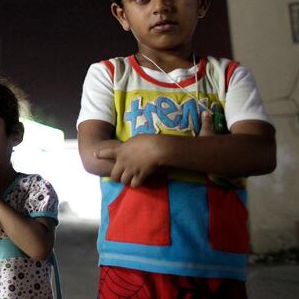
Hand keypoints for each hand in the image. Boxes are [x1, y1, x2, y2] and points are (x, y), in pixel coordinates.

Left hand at [96, 111, 214, 186]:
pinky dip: (138, 183)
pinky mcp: (138, 174)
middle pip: (114, 172)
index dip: (101, 153)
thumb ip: (161, 131)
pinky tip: (142, 181)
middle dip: (118, 174)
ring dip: (128, 180)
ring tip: (133, 180)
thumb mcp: (155, 133)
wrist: (161, 148)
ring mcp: (130, 167)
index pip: (108, 150)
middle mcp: (124, 158)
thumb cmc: (160, 139)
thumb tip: (203, 114)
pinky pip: (135, 183)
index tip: (95, 154)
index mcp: (124, 147)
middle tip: (122, 175)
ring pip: (123, 180)